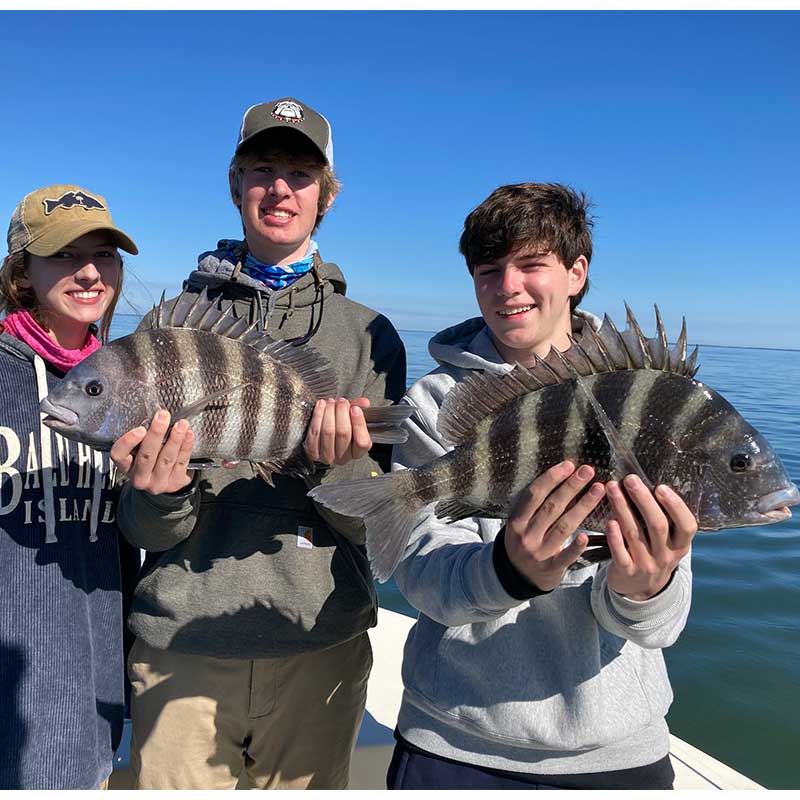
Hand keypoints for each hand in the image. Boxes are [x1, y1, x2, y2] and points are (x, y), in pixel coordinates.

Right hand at [110, 409, 194, 494]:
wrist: (166, 481)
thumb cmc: (151, 460)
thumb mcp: (139, 451)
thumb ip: (143, 437)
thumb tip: (155, 415)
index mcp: (126, 466)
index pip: (119, 455)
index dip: (127, 442)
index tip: (140, 429)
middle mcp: (140, 477)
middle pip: (146, 456)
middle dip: (156, 434)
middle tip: (163, 417)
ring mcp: (158, 482)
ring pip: (166, 459)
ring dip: (175, 439)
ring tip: (181, 424)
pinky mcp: (175, 482)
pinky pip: (181, 463)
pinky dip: (186, 447)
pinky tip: (188, 435)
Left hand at [303, 397, 371, 465]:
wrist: (322, 438)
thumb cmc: (340, 428)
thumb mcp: (352, 421)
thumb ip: (358, 411)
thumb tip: (364, 402)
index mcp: (357, 452)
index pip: (362, 442)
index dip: (359, 424)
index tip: (355, 408)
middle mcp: (343, 458)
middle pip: (343, 433)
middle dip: (342, 412)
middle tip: (341, 401)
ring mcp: (327, 456)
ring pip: (328, 431)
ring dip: (329, 412)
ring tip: (331, 402)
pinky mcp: (312, 453)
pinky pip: (314, 432)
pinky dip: (317, 416)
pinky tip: (320, 406)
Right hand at [504, 461, 605, 591]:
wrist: (516, 576)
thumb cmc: (522, 541)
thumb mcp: (519, 522)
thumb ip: (533, 505)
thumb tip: (560, 477)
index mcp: (516, 520)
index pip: (535, 495)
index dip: (552, 478)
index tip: (569, 465)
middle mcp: (526, 535)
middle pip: (552, 507)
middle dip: (571, 486)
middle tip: (588, 471)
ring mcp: (538, 552)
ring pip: (563, 526)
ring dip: (582, 506)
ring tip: (598, 490)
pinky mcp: (551, 568)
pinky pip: (566, 556)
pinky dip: (575, 546)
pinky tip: (586, 535)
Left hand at [605, 475, 697, 599]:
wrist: (641, 589)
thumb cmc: (653, 553)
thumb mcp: (668, 542)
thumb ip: (664, 519)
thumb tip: (650, 484)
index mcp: (680, 545)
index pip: (687, 526)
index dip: (675, 506)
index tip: (661, 487)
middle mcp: (665, 555)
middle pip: (657, 525)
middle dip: (642, 499)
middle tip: (630, 479)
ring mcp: (646, 564)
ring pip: (634, 534)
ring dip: (622, 508)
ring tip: (612, 488)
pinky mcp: (626, 571)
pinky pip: (620, 553)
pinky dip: (614, 536)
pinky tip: (608, 520)